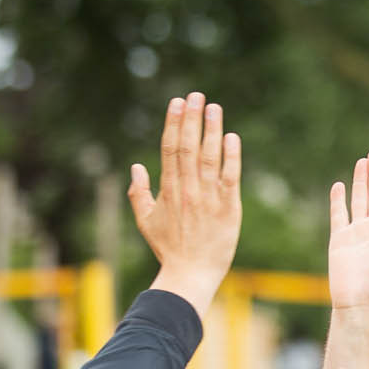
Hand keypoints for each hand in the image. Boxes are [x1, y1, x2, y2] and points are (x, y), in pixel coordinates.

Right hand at [131, 92, 241, 315]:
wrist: (191, 273)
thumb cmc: (169, 248)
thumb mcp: (145, 220)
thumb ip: (138, 193)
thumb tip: (136, 167)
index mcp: (169, 189)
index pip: (171, 149)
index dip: (174, 123)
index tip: (177, 102)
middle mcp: (188, 189)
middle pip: (189, 147)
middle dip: (192, 119)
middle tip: (196, 95)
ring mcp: (209, 197)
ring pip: (210, 157)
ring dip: (212, 130)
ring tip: (214, 107)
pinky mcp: (229, 207)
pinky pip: (231, 177)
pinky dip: (232, 157)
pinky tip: (232, 138)